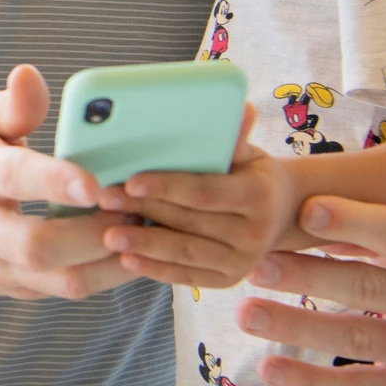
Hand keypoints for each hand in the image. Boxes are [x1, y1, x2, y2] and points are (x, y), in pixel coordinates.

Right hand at [0, 64, 138, 300]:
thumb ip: (9, 104)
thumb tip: (29, 76)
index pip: (12, 178)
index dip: (53, 181)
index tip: (93, 182)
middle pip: (37, 244)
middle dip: (92, 231)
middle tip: (134, 206)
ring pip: (59, 279)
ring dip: (110, 260)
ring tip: (143, 228)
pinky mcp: (16, 288)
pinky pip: (67, 290)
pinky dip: (107, 273)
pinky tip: (130, 247)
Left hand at [95, 106, 301, 287]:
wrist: (281, 215)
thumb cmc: (250, 173)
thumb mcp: (247, 152)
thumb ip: (233, 136)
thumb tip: (238, 105)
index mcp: (258, 195)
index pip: (204, 191)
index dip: (166, 187)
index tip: (130, 181)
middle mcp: (255, 233)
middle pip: (188, 221)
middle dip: (143, 211)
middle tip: (104, 201)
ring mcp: (243, 262)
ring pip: (185, 252)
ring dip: (144, 245)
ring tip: (108, 236)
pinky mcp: (229, 280)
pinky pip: (187, 277)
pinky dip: (156, 269)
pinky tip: (127, 260)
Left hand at [234, 195, 385, 385]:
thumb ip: (381, 225)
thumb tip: (308, 211)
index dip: (356, 221)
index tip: (306, 209)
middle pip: (371, 289)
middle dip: (308, 276)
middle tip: (255, 264)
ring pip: (358, 339)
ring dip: (296, 326)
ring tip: (246, 313)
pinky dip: (312, 381)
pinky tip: (270, 368)